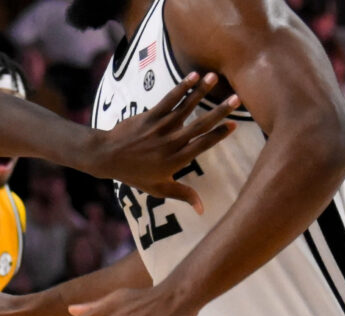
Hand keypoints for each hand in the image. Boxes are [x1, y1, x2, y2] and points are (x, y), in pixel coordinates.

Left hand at [87, 73, 238, 213]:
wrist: (107, 157)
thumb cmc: (135, 174)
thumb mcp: (159, 188)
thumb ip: (183, 195)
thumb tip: (203, 210)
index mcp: (175, 161)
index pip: (202, 145)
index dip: (218, 135)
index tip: (234, 125)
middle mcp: (170, 143)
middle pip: (199, 125)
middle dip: (219, 111)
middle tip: (236, 98)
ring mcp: (160, 128)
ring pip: (185, 108)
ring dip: (201, 91)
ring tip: (215, 77)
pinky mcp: (149, 116)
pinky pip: (168, 100)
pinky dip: (181, 87)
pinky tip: (193, 76)